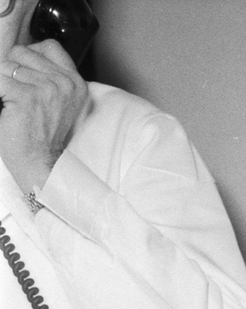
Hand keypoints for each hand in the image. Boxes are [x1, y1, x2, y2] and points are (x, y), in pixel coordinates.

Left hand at [0, 39, 86, 192]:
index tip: (30, 78)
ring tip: (17, 106)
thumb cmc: (44, 135)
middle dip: (14, 71)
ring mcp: (48, 89)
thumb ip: (51, 75)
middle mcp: (66, 84)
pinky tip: (10, 110)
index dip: (32, 57)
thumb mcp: (59, 101)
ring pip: (7, 65)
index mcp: (76, 83)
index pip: (49, 46)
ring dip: (5, 84)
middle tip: (23, 98)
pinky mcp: (27, 96)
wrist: (41, 163)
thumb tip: (23, 53)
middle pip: (23, 51)